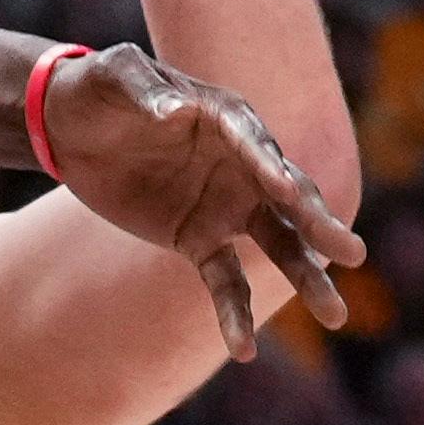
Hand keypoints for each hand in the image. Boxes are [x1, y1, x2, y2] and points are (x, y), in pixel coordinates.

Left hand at [31, 45, 366, 359]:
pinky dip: (234, 314)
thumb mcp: (115, 73)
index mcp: (226, 118)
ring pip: (277, 245)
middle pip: (288, 199)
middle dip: (318, 226)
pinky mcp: (200, 239)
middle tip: (351, 252)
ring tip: (335, 314)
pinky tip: (245, 351)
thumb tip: (172, 111)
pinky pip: (225, 281)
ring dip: (305, 277)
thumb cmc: (99, 86)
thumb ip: (144, 90)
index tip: (288, 193)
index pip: (255, 143)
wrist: (71, 125)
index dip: (270, 167)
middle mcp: (241, 165)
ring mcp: (226, 206)